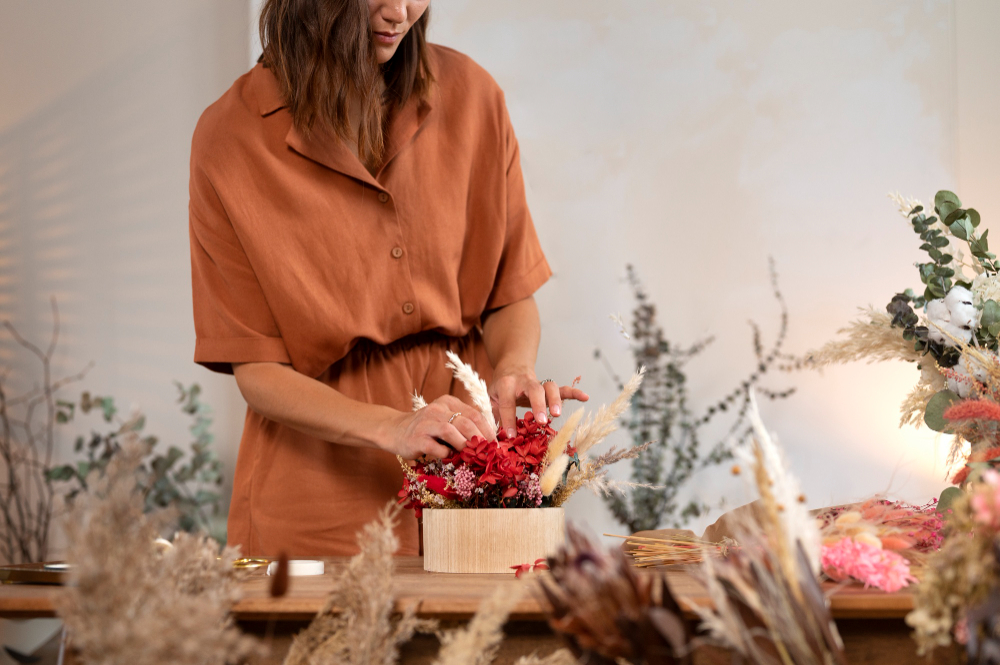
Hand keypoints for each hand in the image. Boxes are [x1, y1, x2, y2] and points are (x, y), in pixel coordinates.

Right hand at [377, 395, 492, 460]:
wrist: (395, 430)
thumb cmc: (426, 427)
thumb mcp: (445, 418)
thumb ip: (463, 424)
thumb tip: (487, 440)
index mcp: (448, 402)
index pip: (475, 414)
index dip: (488, 430)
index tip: (495, 444)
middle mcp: (437, 409)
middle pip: (466, 423)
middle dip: (480, 440)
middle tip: (485, 452)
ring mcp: (426, 423)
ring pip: (451, 432)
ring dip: (463, 446)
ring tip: (468, 455)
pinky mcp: (417, 439)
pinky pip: (437, 448)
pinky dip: (446, 454)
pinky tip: (448, 456)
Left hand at [489, 365, 589, 437]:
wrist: (511, 366)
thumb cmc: (500, 386)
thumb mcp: (490, 397)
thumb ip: (492, 414)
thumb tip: (494, 436)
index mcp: (506, 383)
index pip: (507, 402)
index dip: (508, 419)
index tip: (510, 435)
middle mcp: (524, 381)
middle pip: (534, 390)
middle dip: (538, 405)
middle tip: (541, 421)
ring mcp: (538, 383)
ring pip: (550, 387)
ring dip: (555, 400)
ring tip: (558, 414)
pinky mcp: (549, 387)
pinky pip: (563, 388)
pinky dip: (574, 392)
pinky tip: (585, 397)